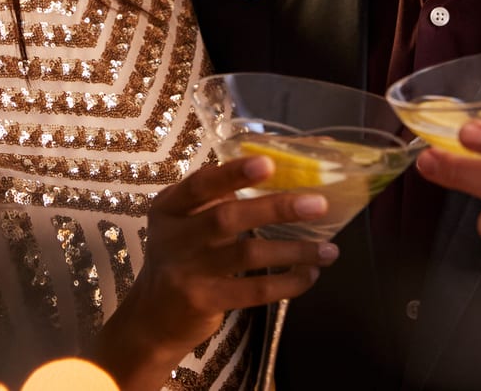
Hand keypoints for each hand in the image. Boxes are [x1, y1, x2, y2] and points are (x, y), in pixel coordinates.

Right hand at [91, 156, 337, 387]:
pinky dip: (286, 283)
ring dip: (293, 251)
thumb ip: (220, 199)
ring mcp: (187, 271)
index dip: (234, 173)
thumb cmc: (182, 258)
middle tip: (318, 205)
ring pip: (247, 255)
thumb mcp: (187, 223)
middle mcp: (174, 236)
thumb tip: (284, 171)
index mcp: (171, 207)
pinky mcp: (203, 301)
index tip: (268, 163)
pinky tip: (309, 275)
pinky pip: (253, 291)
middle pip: (228, 217)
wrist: (152, 318)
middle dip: (276, 208)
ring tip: (328, 250)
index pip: (201, 184)